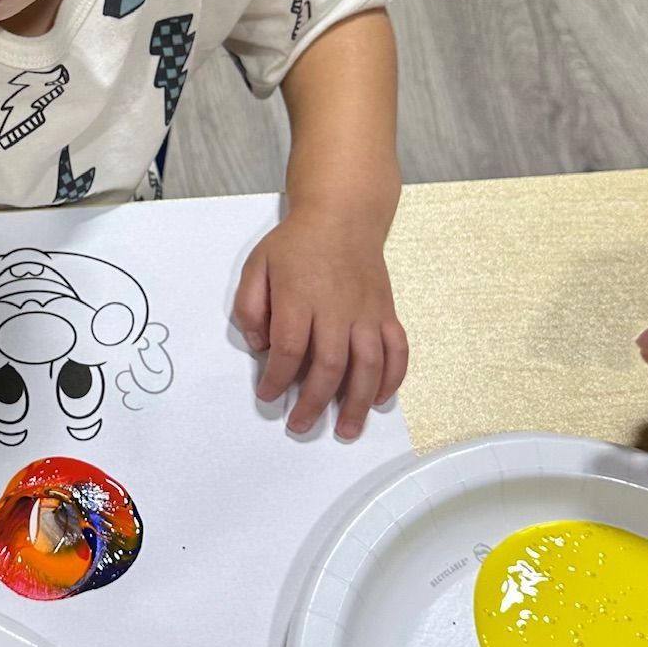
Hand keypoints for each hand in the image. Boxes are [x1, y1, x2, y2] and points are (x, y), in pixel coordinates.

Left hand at [233, 212, 408, 440]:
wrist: (343, 216)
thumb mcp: (257, 266)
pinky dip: (392, 377)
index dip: (277, 378)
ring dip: (357, 402)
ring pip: (367, 364)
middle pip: (329, 364)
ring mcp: (366, 311)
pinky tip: (379, 398)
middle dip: (314, 402)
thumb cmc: (297, 244)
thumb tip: (261, 345)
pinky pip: (397, 349)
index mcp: (300, 295)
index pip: (290, 347)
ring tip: (347, 430)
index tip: (268, 395)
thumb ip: (250, 307)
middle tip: (301, 425)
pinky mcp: (386, 312)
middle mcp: (336, 306)